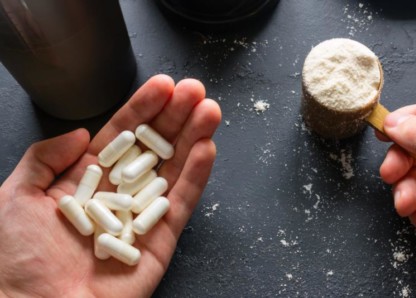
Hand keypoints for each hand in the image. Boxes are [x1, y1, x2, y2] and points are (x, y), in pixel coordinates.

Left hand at [0, 75, 220, 296]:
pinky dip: (196, 177)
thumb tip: (82, 134)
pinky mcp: (160, 242)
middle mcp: (117, 195)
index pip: (121, 137)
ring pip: (173, 171)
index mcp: (85, 182)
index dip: (143, 109)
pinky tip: (207, 149)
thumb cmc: (17, 260)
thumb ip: (45, 158)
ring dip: (193, 139)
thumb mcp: (17, 196)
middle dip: (175, 117)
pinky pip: (182, 205)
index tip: (164, 85)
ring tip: (209, 110)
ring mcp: (142, 217)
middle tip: (195, 90)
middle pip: (153, 149)